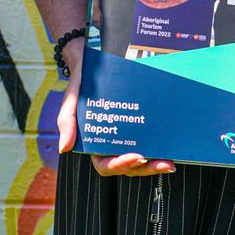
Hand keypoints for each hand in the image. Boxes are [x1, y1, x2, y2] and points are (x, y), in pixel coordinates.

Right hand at [55, 35, 175, 179]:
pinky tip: (170, 148)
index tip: (137, 156)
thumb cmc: (80, 86)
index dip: (121, 165)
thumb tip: (65, 148)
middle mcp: (111, 145)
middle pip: (128, 167)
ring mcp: (126, 138)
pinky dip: (159, 149)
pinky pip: (149, 144)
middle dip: (146, 169)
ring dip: (155, 164)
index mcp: (94, 145)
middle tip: (163, 164)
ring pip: (141, 160)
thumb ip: (67, 124)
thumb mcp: (71, 102)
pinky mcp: (138, 129)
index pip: (106, 165)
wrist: (93, 65)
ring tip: (169, 162)